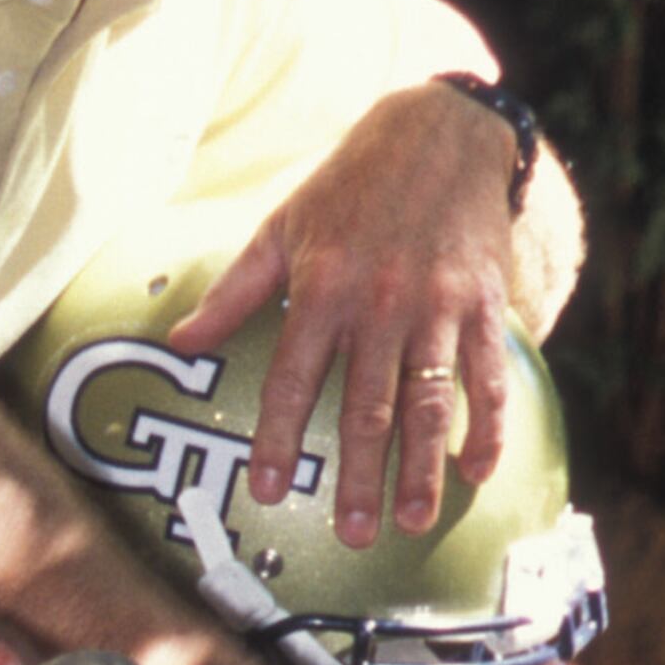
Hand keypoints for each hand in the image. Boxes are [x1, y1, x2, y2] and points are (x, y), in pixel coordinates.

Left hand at [170, 79, 527, 541]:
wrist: (441, 130)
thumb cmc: (351, 184)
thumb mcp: (282, 226)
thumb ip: (233, 292)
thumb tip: (179, 341)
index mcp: (323, 288)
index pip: (293, 378)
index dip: (278, 438)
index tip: (268, 491)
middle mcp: (380, 302)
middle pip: (365, 406)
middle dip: (357, 476)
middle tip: (350, 534)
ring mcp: (436, 305)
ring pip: (427, 401)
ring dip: (420, 468)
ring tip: (412, 522)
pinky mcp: (482, 302)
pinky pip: (486, 376)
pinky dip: (485, 426)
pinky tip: (477, 472)